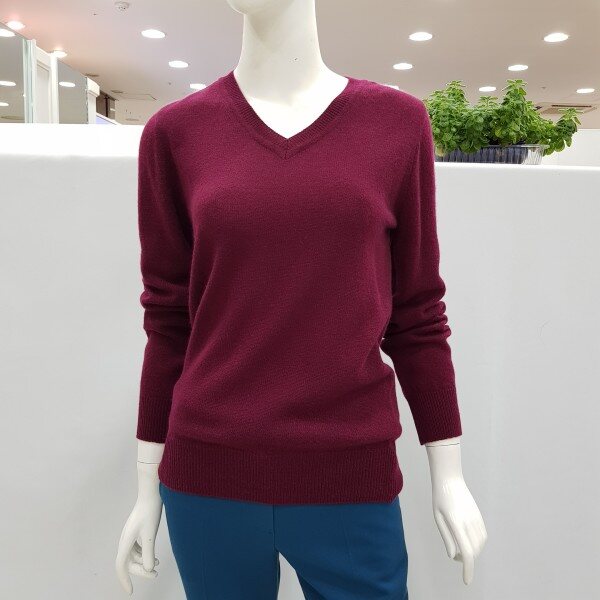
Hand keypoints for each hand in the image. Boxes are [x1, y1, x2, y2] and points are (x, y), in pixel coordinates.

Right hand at [115, 462, 163, 593]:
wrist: (151, 492)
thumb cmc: (150, 511)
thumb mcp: (151, 533)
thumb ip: (148, 552)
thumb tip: (148, 568)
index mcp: (126, 540)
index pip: (121, 565)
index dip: (124, 580)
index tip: (131, 591)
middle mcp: (125, 539)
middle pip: (128, 562)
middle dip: (140, 571)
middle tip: (155, 574)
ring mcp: (129, 535)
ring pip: (132, 556)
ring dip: (142, 563)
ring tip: (157, 566)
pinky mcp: (135, 530)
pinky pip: (136, 549)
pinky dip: (144, 555)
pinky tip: (154, 557)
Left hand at [425, 439, 486, 584]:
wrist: (450, 479)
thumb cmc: (440, 498)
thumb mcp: (438, 517)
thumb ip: (446, 537)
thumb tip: (454, 555)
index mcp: (456, 523)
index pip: (466, 552)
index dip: (467, 569)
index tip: (467, 581)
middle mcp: (469, 522)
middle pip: (474, 551)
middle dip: (466, 559)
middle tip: (454, 555)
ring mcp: (476, 518)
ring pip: (480, 544)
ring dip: (473, 551)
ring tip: (460, 546)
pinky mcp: (479, 516)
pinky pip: (483, 535)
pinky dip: (478, 543)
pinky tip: (468, 540)